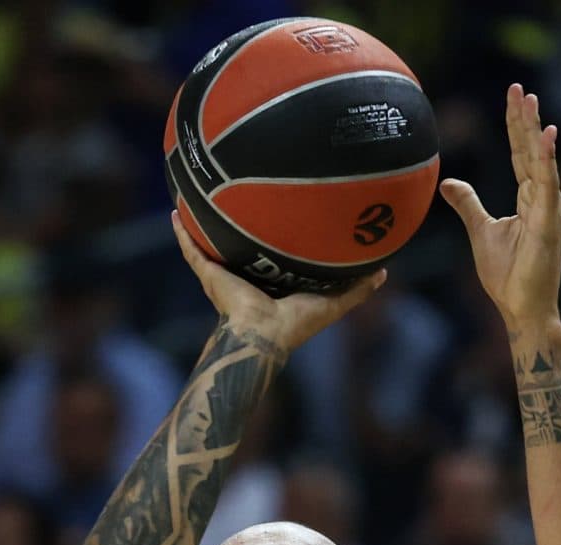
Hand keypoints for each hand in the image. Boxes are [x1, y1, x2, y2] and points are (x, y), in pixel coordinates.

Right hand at [170, 213, 383, 353]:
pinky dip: (182, 232)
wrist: (264, 335)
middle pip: (237, 246)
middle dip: (235, 225)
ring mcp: (223, 275)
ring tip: (198, 196)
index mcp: (269, 283)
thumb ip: (357, 288)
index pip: (268, 255)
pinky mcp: (209, 274)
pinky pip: (192, 249)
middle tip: (237, 194)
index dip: (272, 236)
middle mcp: (243, 277)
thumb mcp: (333, 302)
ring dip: (202, 224)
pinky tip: (176, 211)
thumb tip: (384, 272)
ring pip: (210, 244)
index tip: (279, 212)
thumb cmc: (296, 325)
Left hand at [439, 85, 560, 334]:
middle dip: (525, 118)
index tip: (514, 96)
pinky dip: (548, 159)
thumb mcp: (481, 231)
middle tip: (519, 88)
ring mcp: (550, 209)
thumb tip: (448, 182)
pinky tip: (547, 135)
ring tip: (530, 101)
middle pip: (531, 150)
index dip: (516, 126)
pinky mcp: (549, 222)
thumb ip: (469, 203)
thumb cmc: (507, 275)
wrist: (521, 308)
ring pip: (540, 161)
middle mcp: (545, 198)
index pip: (520, 154)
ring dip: (535, 129)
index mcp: (531, 198)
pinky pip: (548, 185)